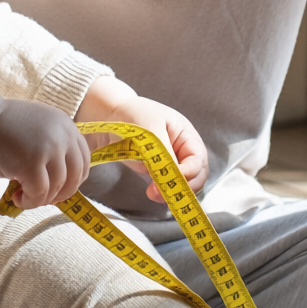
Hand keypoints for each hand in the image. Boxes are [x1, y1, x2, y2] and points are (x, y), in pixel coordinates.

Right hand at [0, 97, 93, 208]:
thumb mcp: (40, 130)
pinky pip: (38, 193)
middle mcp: (62, 136)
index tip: (60, 189)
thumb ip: (56, 147)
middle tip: (42, 198)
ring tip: (24, 196)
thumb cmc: (5, 130)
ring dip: (40, 199)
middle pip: (75, 176)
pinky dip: (29, 201)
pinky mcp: (32, 163)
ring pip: (57, 188)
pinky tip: (17, 197)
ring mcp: (48, 149)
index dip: (74, 179)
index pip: (84, 160)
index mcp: (66, 126)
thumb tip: (66, 183)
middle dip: (61, 194)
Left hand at [78, 77, 208, 196]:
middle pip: (196, 175)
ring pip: (182, 184)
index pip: (197, 159)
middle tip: (164, 193)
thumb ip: (162, 151)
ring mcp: (170, 162)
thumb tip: (170, 174)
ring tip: (154, 193)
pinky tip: (151, 192)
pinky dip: (161, 192)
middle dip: (183, 186)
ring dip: (172, 192)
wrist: (109, 116)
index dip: (189, 171)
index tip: (173, 178)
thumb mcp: (150, 127)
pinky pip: (164, 186)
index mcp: (186, 136)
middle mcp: (182, 151)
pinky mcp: (156, 172)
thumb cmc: (133, 113)